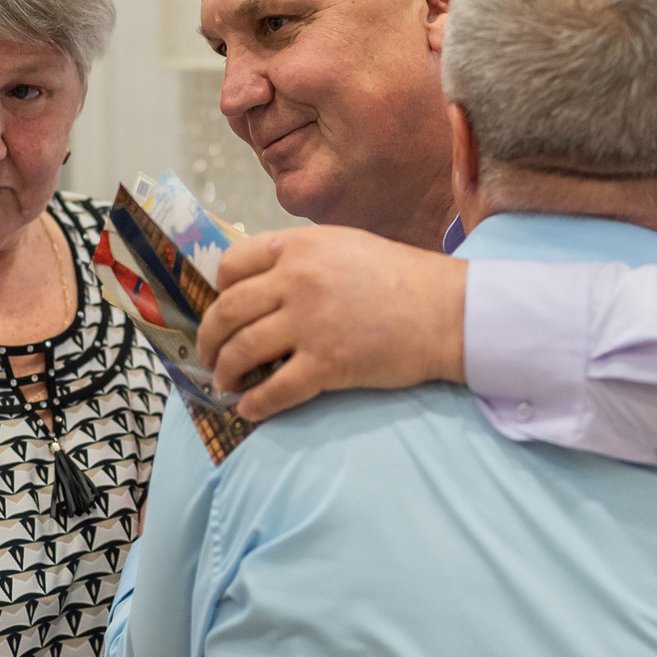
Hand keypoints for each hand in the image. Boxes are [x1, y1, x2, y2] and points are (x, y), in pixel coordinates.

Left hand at [195, 226, 467, 422]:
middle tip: (208, 355)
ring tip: (226, 383)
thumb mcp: (344, 246)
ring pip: (241, 351)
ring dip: (225, 372)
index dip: (218, 291)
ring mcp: (309, 322)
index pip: (231, 264)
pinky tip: (250, 410)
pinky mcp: (326, 364)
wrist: (448, 311)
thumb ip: (301, 259)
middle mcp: (296, 280)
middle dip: (209, 339)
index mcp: (298, 246)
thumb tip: (262, 285)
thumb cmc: (402, 279)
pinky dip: (256, 404)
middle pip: (227, 312)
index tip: (220, 310)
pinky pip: (275, 390)